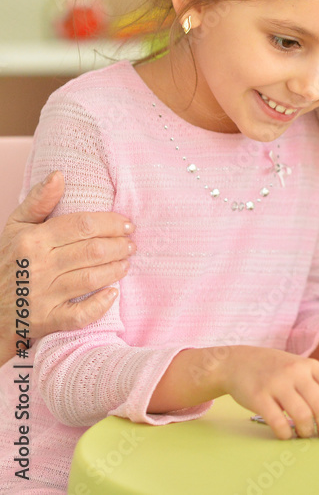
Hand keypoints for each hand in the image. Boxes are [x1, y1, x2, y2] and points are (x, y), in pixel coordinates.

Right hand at [1, 172, 132, 345]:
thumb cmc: (10, 261)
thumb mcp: (16, 226)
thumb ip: (39, 201)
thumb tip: (59, 175)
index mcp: (33, 240)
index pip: (82, 225)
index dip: (110, 223)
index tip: (126, 224)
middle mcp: (38, 266)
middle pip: (92, 250)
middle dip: (119, 245)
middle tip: (131, 244)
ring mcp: (43, 295)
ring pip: (91, 278)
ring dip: (116, 269)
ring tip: (126, 262)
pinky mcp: (47, 320)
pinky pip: (80, 314)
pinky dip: (100, 304)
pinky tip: (113, 294)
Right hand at [222, 346, 318, 439]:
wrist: (238, 362)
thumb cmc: (278, 371)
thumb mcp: (306, 374)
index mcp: (313, 366)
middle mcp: (297, 372)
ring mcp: (277, 383)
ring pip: (303, 415)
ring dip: (308, 432)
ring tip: (306, 434)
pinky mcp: (258, 396)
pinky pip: (278, 422)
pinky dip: (286, 433)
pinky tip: (287, 434)